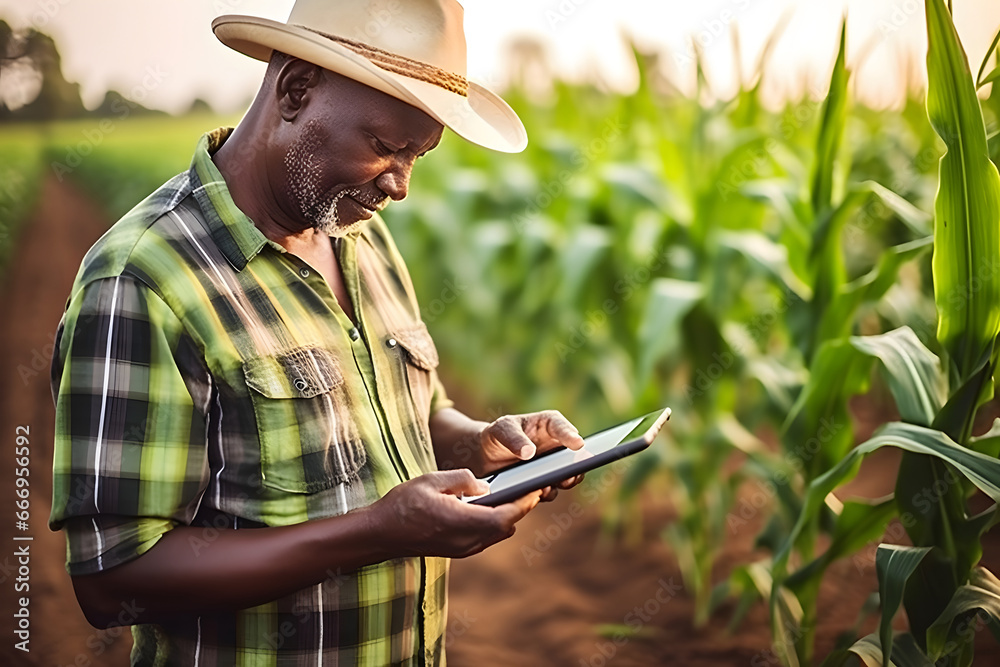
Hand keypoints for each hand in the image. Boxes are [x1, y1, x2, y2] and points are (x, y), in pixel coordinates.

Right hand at [368, 469, 540, 558]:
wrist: (381, 534)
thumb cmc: (402, 504)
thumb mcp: (431, 480)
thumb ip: (462, 480)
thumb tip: (486, 485)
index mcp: (461, 521)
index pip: (504, 517)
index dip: (524, 504)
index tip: (536, 489)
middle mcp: (465, 540)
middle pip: (505, 527)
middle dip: (520, 508)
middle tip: (530, 489)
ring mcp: (462, 549)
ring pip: (497, 534)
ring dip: (508, 517)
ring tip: (514, 495)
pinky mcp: (457, 550)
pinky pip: (486, 537)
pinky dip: (495, 523)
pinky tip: (491, 507)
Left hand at [479, 410, 586, 501]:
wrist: (487, 456)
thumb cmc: (498, 435)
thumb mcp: (502, 429)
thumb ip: (513, 438)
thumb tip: (529, 452)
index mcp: (549, 425)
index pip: (561, 427)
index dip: (570, 435)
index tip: (578, 444)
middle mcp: (555, 446)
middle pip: (572, 455)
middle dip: (575, 464)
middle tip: (572, 472)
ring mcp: (551, 467)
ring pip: (566, 475)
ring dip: (563, 481)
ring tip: (553, 484)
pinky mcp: (543, 484)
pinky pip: (550, 490)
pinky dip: (546, 493)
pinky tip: (539, 493)